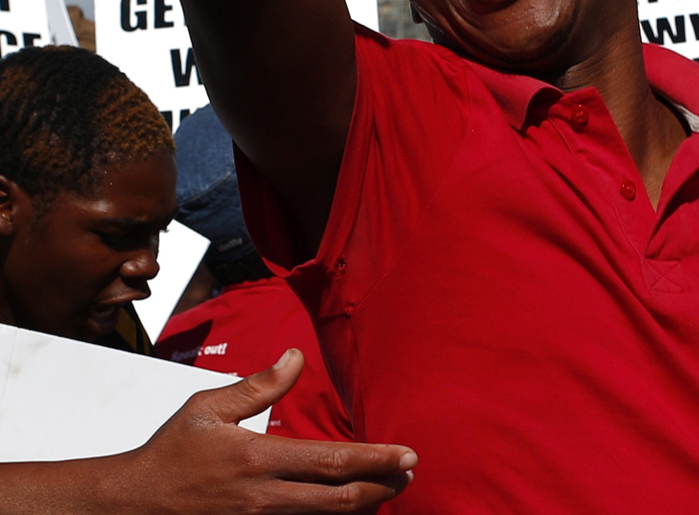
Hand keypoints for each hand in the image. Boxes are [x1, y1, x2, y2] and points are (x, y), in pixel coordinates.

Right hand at [123, 349, 414, 514]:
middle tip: (409, 474)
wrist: (130, 507)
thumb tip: (296, 357)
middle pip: (342, 500)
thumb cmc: (168, 456)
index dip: (377, 459)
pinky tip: (350, 509)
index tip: (408, 454)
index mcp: (257, 459)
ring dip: (365, 507)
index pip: (333, 461)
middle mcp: (263, 498)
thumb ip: (258, 386)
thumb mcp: (207, 410)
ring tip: (389, 489)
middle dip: (384, 487)